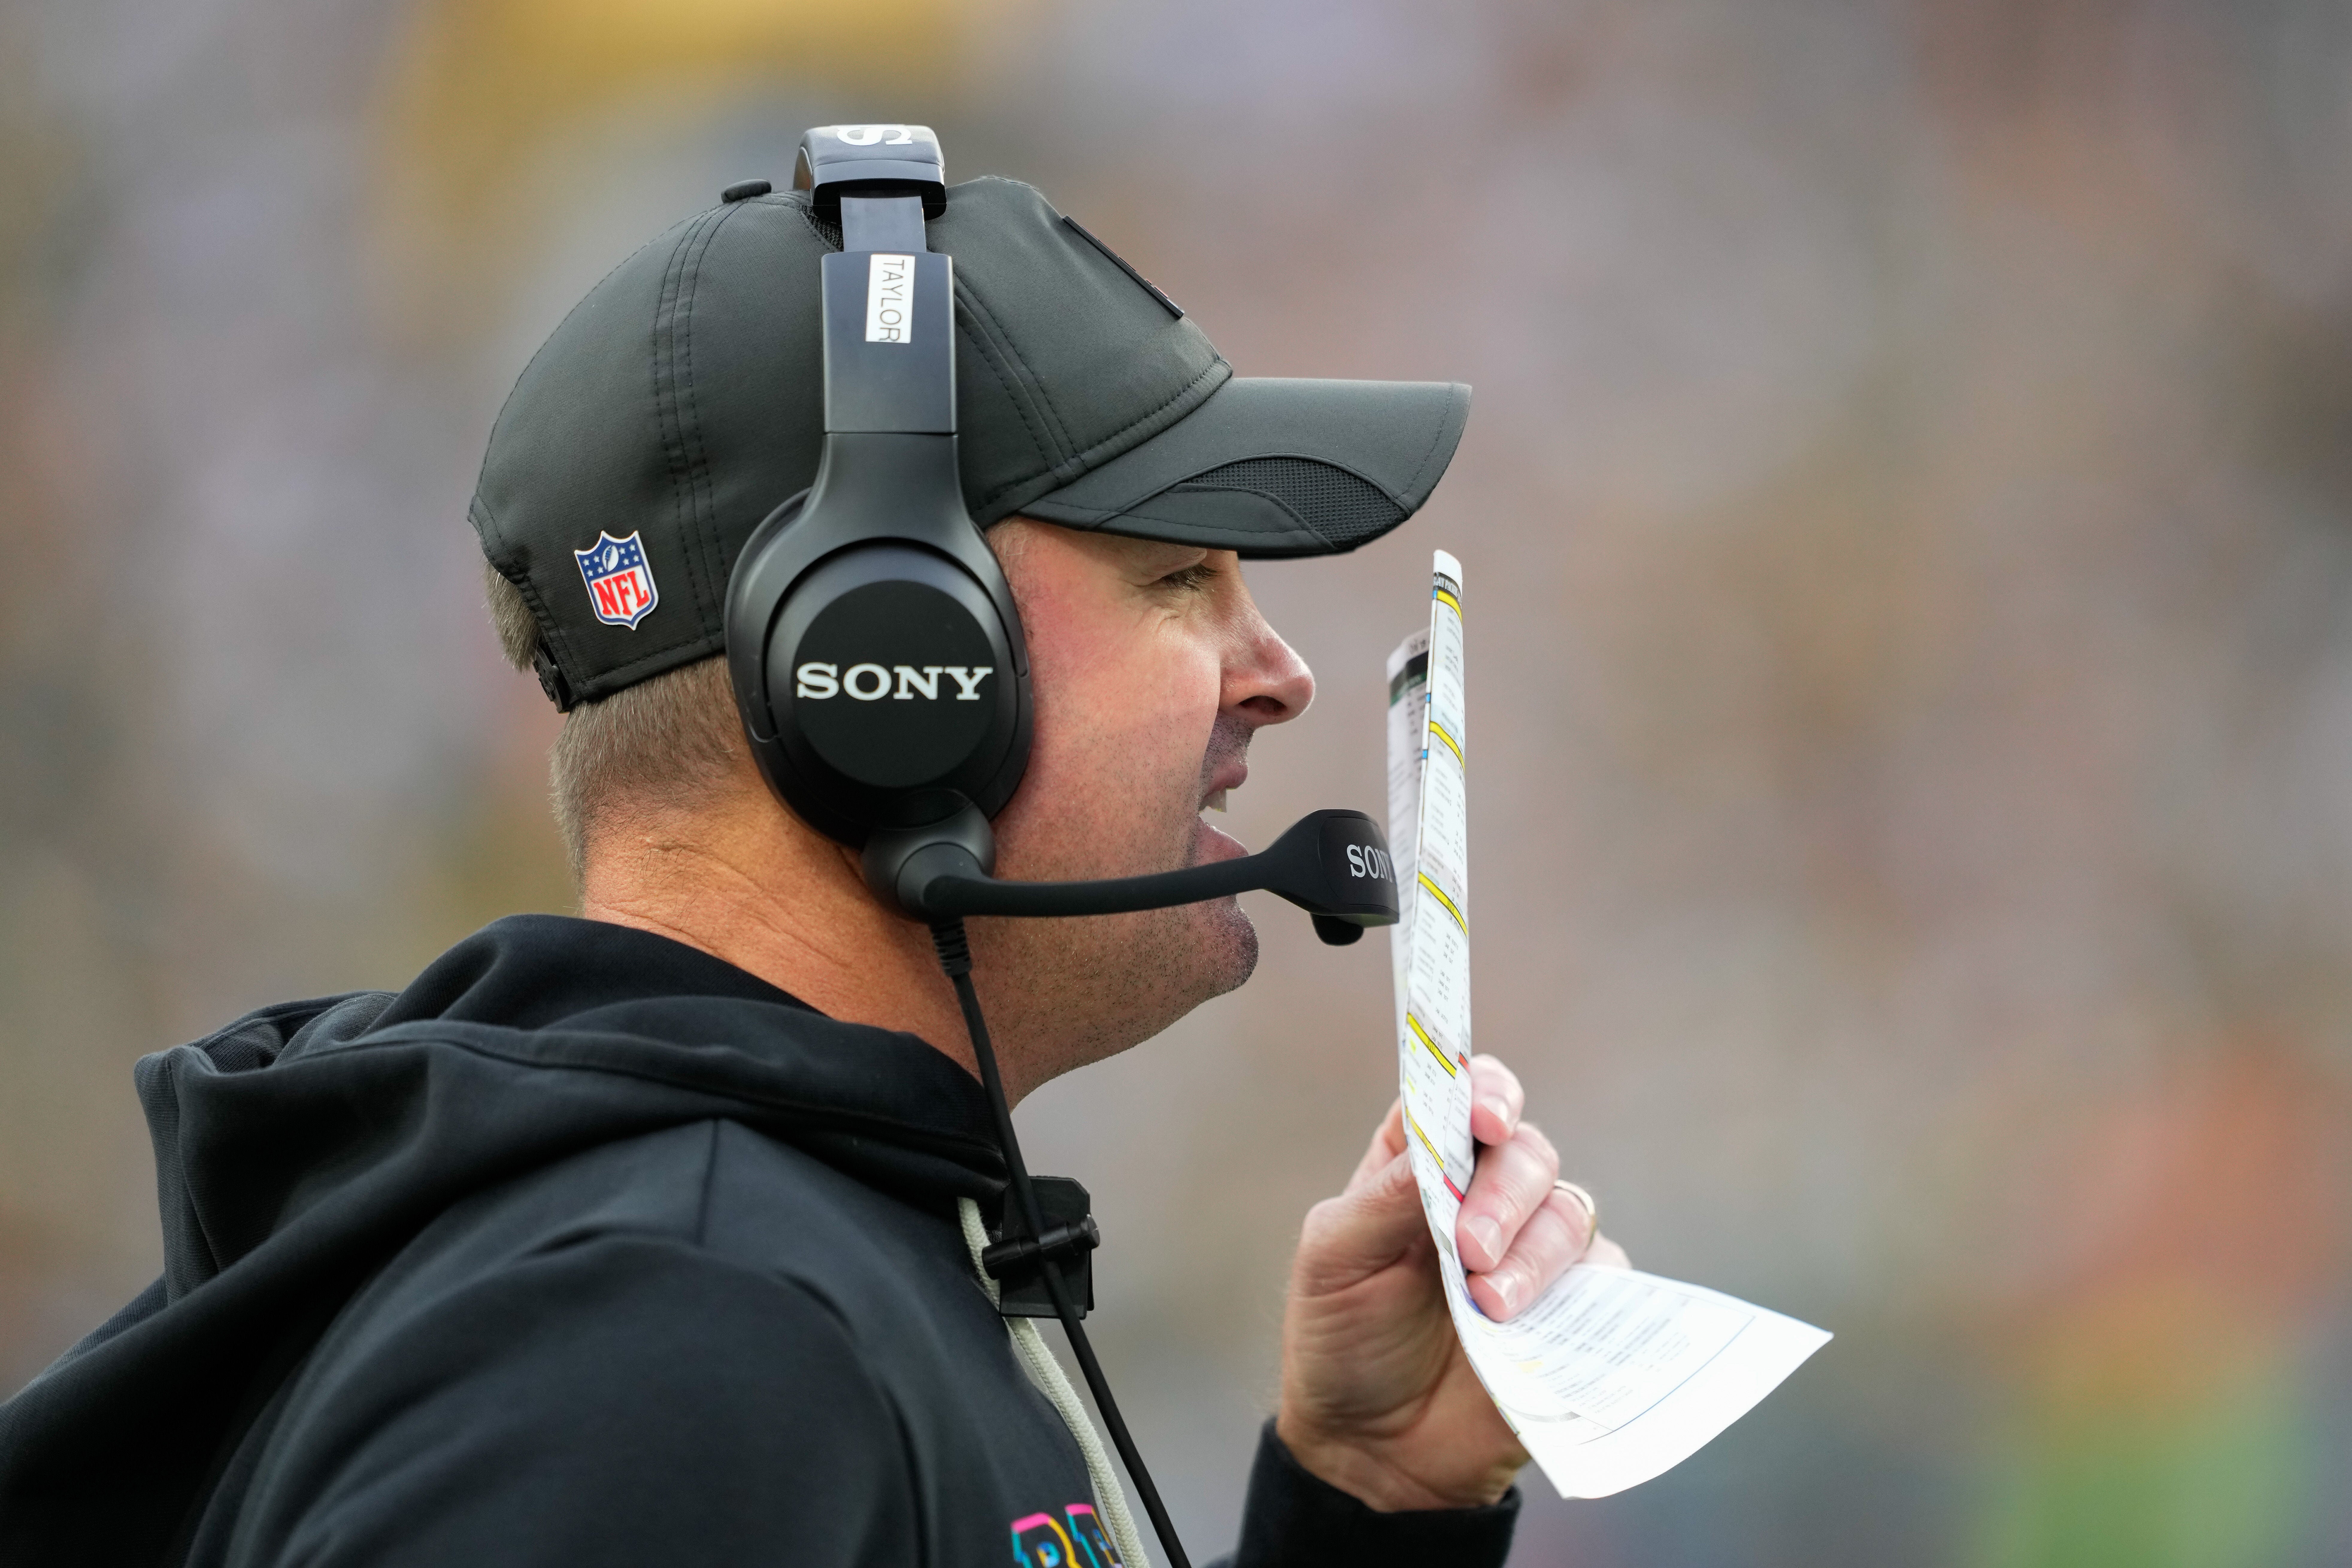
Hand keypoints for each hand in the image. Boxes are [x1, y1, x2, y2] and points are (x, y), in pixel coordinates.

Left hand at [1274, 1057, 1627, 1510]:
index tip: (1487, 1118)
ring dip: (1532, 1253)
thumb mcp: (1332, 1262)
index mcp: (1417, 1166)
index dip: (1483, 1091)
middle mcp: (1481, 1195)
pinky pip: (1605, 1273)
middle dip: (1504, 1193)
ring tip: (1487, 1305)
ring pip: (1567, 1210)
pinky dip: (1576, 1290)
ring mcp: (1529, 1250)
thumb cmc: (1341, 1341)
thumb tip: (1433, 1147)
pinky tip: (1530, 1323)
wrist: (1374, 1449)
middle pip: (1524, 1152)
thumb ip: (1382, 1198)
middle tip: (1470, 1249)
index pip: (1462, 1096)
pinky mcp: (1569, 1306)